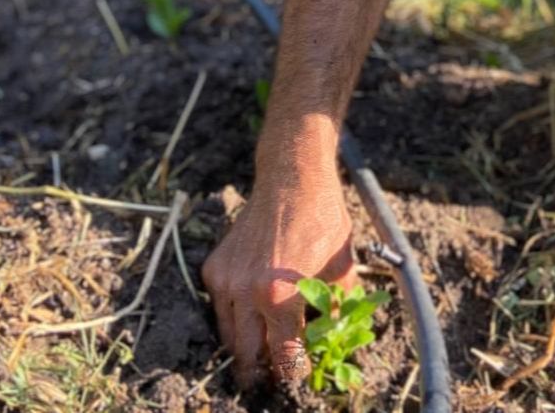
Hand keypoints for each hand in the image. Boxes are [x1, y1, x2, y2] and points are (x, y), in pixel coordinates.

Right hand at [201, 166, 357, 389]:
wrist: (292, 177)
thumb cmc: (322, 217)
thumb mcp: (341, 266)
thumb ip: (337, 308)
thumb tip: (335, 340)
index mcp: (280, 297)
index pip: (284, 357)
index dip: (293, 372)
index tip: (299, 377)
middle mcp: (246, 293)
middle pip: (248, 355)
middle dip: (262, 371)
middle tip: (273, 377)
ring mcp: (225, 280)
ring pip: (229, 336)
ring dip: (245, 347)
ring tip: (262, 354)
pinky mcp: (213, 268)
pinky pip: (220, 307)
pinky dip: (234, 316)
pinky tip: (252, 313)